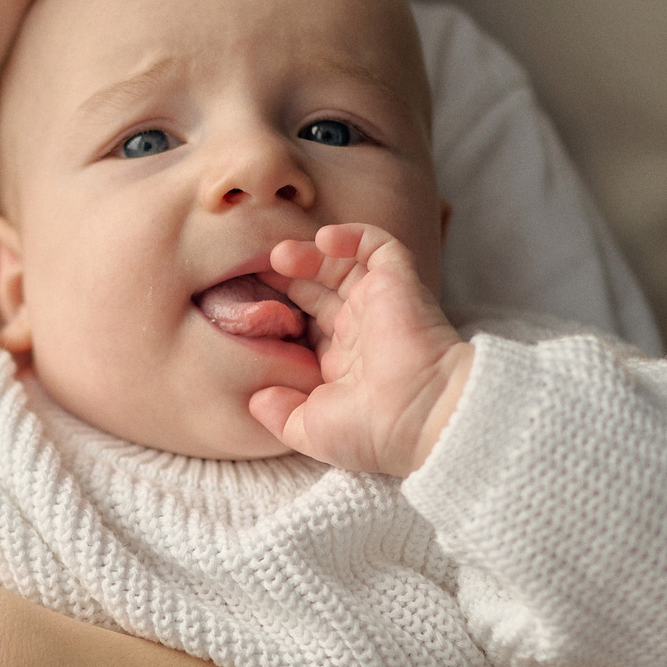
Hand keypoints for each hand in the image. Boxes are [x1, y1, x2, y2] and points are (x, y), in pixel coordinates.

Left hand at [249, 223, 476, 475]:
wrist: (420, 417)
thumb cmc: (371, 430)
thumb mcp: (311, 430)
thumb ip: (279, 414)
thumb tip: (254, 399)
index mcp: (342, 363)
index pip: (306, 325)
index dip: (278, 312)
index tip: (246, 307)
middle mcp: (360, 331)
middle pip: (319, 289)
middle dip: (288, 277)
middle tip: (255, 270)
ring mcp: (378, 305)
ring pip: (344, 264)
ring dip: (311, 254)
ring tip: (279, 255)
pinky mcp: (399, 283)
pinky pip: (379, 246)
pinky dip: (353, 235)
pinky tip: (324, 239)